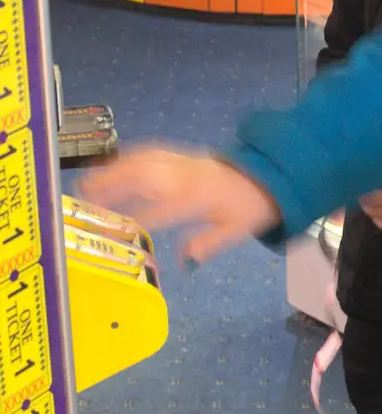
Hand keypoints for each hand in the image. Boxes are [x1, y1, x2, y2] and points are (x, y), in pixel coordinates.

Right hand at [79, 146, 280, 263]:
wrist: (263, 177)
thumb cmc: (246, 207)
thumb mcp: (235, 230)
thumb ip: (209, 243)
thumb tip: (187, 261)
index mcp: (199, 197)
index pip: (164, 210)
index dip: (140, 219)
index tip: (117, 229)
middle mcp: (186, 176)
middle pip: (146, 179)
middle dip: (115, 187)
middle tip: (87, 199)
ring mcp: (181, 162)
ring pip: (143, 162)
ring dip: (113, 171)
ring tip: (88, 183)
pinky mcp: (179, 155)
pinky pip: (150, 152)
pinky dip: (128, 158)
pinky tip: (110, 166)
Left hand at [359, 165, 381, 231]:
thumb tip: (372, 179)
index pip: (370, 198)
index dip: (362, 193)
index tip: (358, 186)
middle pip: (373, 209)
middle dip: (365, 203)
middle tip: (361, 194)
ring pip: (380, 219)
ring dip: (371, 212)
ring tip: (368, 204)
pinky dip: (380, 221)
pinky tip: (377, 216)